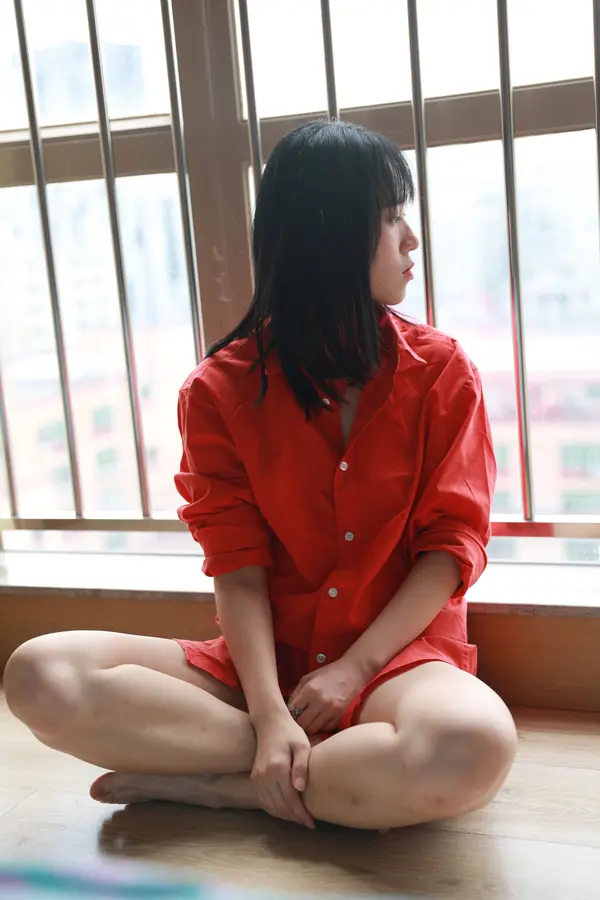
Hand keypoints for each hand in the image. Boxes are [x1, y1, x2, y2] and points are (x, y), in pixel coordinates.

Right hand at [251, 711, 314, 828]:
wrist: (269, 723)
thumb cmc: (289, 733)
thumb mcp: (301, 746)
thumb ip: (301, 766)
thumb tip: (300, 789)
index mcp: (277, 768)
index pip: (291, 799)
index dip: (301, 814)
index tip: (311, 823)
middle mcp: (264, 776)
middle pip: (280, 807)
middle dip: (294, 818)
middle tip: (307, 822)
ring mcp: (257, 778)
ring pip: (270, 806)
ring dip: (284, 815)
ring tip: (298, 818)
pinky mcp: (254, 778)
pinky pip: (264, 800)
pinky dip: (274, 809)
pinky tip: (285, 810)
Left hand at [288, 656, 368, 734]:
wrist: (352, 672)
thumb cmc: (328, 673)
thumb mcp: (309, 677)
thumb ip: (297, 692)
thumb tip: (288, 708)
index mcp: (310, 690)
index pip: (292, 709)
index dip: (289, 712)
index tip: (290, 712)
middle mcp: (320, 702)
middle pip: (302, 723)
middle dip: (298, 722)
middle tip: (298, 718)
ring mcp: (331, 710)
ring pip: (313, 729)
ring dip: (309, 726)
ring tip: (309, 719)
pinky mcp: (339, 716)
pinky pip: (325, 728)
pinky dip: (321, 726)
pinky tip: (320, 718)